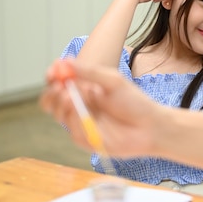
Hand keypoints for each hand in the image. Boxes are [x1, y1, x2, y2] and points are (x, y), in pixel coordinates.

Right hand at [40, 59, 164, 156]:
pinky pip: (72, 130)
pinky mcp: (86, 140)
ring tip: (70, 95)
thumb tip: (64, 61)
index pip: (60, 83)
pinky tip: (82, 113)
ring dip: (61, 104)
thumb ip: (89, 72)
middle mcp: (80, 106)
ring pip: (59, 114)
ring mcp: (82, 124)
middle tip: (60, 86)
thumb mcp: (112, 81)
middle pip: (52, 100)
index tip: (53, 72)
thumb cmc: (135, 102)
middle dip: (52, 92)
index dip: (53, 77)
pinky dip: (75, 120)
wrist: (151, 126)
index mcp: (85, 90)